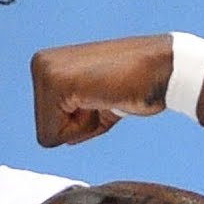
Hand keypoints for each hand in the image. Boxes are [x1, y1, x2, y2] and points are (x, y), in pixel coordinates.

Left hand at [31, 34, 173, 146]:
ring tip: (104, 96)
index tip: (102, 96)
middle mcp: (40, 63)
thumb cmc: (137, 84)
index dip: (80, 123)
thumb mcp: (99, 101)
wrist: (163, 69)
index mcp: (48, 64)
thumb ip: (77, 117)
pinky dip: (84, 128)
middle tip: (105, 96)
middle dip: (80, 126)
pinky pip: (55, 135)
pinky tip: (103, 98)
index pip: (47, 122)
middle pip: (45, 129)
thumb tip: (59, 139)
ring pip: (49, 134)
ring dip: (83, 126)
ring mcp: (45, 71)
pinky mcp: (55, 83)